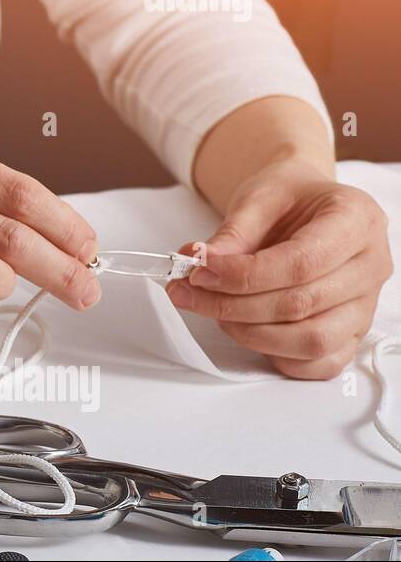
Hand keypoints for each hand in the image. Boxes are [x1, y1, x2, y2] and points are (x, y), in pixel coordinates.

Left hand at [167, 157, 392, 378]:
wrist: (307, 205)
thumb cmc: (289, 198)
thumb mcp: (257, 198)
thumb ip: (231, 234)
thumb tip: (199, 264)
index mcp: (357, 220)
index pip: (301, 262)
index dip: (244, 275)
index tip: (200, 271)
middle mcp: (372, 264)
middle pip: (302, 304)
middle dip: (234, 304)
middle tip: (189, 291)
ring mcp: (366, 304)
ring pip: (313, 340)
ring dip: (251, 333)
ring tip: (215, 310)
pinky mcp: (352, 332)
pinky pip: (321, 363)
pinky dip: (278, 355)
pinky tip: (244, 330)